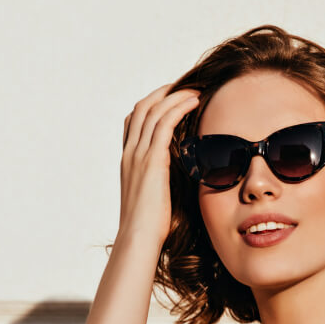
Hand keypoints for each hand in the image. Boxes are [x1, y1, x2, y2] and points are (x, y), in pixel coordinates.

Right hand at [118, 84, 200, 244]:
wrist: (139, 238)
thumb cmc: (149, 226)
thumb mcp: (155, 197)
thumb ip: (163, 181)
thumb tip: (183, 177)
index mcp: (128, 161)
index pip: (134, 121)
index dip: (151, 105)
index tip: (171, 98)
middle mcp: (129, 153)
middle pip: (142, 108)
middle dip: (163, 93)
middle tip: (186, 86)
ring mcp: (137, 155)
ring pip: (153, 110)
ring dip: (175, 96)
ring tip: (196, 90)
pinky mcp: (151, 160)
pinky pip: (163, 123)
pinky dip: (178, 107)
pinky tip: (194, 102)